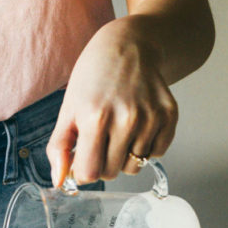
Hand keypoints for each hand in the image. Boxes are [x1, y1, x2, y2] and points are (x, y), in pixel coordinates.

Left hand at [46, 18, 177, 186]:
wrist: (129, 45)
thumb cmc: (94, 76)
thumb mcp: (68, 109)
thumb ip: (59, 147)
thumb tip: (59, 181)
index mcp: (95, 117)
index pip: (89, 173)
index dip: (82, 170)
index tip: (81, 158)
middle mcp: (126, 118)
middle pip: (112, 173)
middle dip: (102, 163)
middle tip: (100, 140)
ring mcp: (151, 117)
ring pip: (135, 166)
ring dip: (124, 156)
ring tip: (118, 130)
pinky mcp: (169, 115)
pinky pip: (156, 153)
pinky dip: (145, 147)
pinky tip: (137, 126)